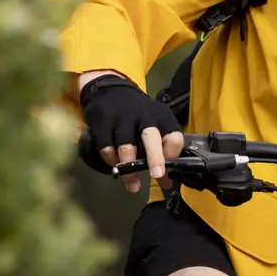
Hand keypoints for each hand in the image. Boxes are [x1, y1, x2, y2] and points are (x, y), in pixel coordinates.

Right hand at [78, 71, 184, 192]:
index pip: (173, 135)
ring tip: (132, 184)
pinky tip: (115, 166)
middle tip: (156, 175)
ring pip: (126, 146)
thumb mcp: (154, 126)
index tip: (168, 172)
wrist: (109, 91)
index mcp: (161, 116)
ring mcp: (121, 118)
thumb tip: (167, 183)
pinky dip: (111, 160)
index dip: (172, 155)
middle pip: (151, 137)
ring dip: (129, 169)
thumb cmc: (137, 115)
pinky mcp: (102, 123)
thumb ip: (161, 151)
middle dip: (155, 158)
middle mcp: (143, 115)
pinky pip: (107, 147)